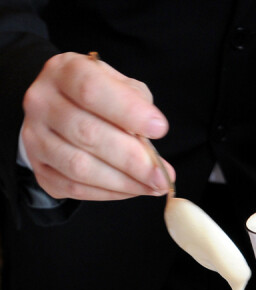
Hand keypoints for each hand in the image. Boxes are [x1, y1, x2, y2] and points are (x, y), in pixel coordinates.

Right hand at [21, 52, 174, 199]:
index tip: (160, 129)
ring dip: (123, 182)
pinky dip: (109, 193)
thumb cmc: (97, 98)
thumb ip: (135, 105)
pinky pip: (75, 188)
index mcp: (63, 72)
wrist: (58, 112)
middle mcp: (41, 103)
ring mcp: (35, 139)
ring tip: (153, 187)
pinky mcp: (40, 169)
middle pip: (87, 134)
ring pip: (80, 168)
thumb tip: (150, 144)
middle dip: (132, 159)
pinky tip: (132, 189)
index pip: (92, 89)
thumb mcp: (118, 86)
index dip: (128, 111)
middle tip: (162, 175)